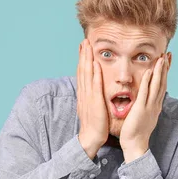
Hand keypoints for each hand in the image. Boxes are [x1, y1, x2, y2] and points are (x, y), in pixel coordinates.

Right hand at [77, 39, 108, 159]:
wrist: (91, 138)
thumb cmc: (94, 124)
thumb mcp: (91, 107)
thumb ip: (92, 96)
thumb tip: (93, 88)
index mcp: (84, 94)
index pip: (82, 73)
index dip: (82, 59)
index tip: (83, 47)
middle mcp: (84, 93)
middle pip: (82, 70)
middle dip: (83, 55)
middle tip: (84, 40)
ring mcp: (88, 97)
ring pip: (86, 74)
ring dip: (87, 59)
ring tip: (88, 46)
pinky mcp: (94, 102)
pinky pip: (94, 86)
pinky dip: (94, 74)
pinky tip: (95, 64)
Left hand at [120, 54, 169, 161]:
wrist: (135, 145)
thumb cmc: (136, 131)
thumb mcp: (144, 115)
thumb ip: (145, 104)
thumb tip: (146, 97)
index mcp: (156, 105)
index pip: (162, 85)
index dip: (165, 72)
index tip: (167, 60)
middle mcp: (155, 104)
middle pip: (162, 82)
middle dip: (165, 67)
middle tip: (168, 54)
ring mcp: (150, 106)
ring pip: (157, 85)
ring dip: (160, 71)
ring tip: (162, 58)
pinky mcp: (141, 109)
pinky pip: (145, 92)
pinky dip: (148, 81)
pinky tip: (149, 71)